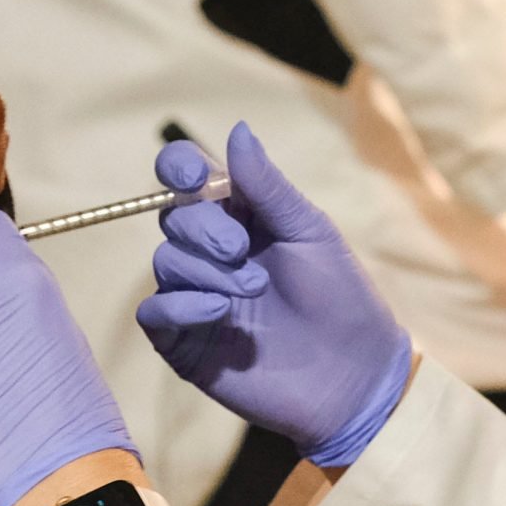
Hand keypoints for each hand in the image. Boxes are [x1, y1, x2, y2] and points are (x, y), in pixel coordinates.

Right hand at [136, 124, 411, 467]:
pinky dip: (180, 305)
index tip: (195, 177)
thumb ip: (267, 187)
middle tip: (244, 253)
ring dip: (205, 271)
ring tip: (252, 292)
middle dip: (206, 229)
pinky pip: (153, 311)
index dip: (179, 168)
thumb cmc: (342, 299)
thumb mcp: (309, 233)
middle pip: (172, 216)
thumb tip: (237, 129)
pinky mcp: (185, 341)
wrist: (352, 376)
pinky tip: (217, 312)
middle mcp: (211, 253)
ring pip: (164, 261)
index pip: (187, 178)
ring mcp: (195, 296)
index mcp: (240, 217)